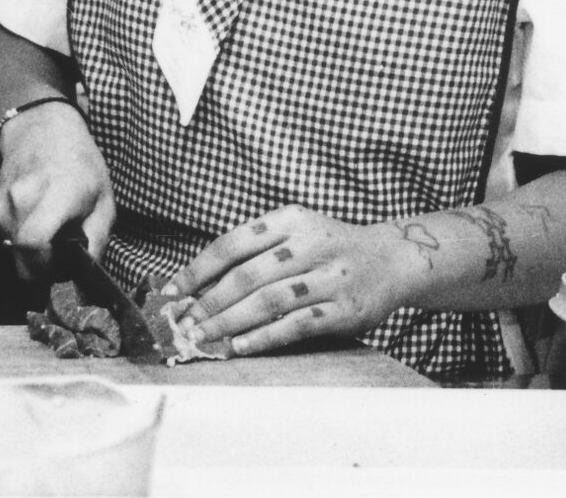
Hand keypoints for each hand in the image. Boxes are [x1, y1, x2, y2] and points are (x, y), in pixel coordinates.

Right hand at [0, 101, 112, 273]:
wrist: (41, 132)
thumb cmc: (79, 165)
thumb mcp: (104, 201)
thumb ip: (96, 241)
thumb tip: (85, 274)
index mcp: (55, 194)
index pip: (35, 243)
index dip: (49, 267)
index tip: (65, 265)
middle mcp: (21, 201)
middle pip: (24, 263)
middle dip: (45, 268)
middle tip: (63, 251)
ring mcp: (0, 207)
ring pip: (15, 256)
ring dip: (33, 254)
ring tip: (51, 229)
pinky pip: (7, 244)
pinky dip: (21, 243)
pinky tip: (35, 221)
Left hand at [162, 204, 409, 357]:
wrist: (393, 260)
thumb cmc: (331, 250)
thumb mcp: (297, 232)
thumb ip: (257, 251)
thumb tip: (199, 284)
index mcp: (290, 220)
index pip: (232, 243)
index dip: (197, 269)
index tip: (173, 291)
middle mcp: (310, 243)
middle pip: (246, 275)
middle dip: (208, 302)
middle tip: (184, 323)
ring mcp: (330, 276)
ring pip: (269, 300)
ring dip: (230, 322)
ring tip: (204, 338)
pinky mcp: (345, 309)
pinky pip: (297, 324)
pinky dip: (265, 337)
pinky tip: (242, 346)